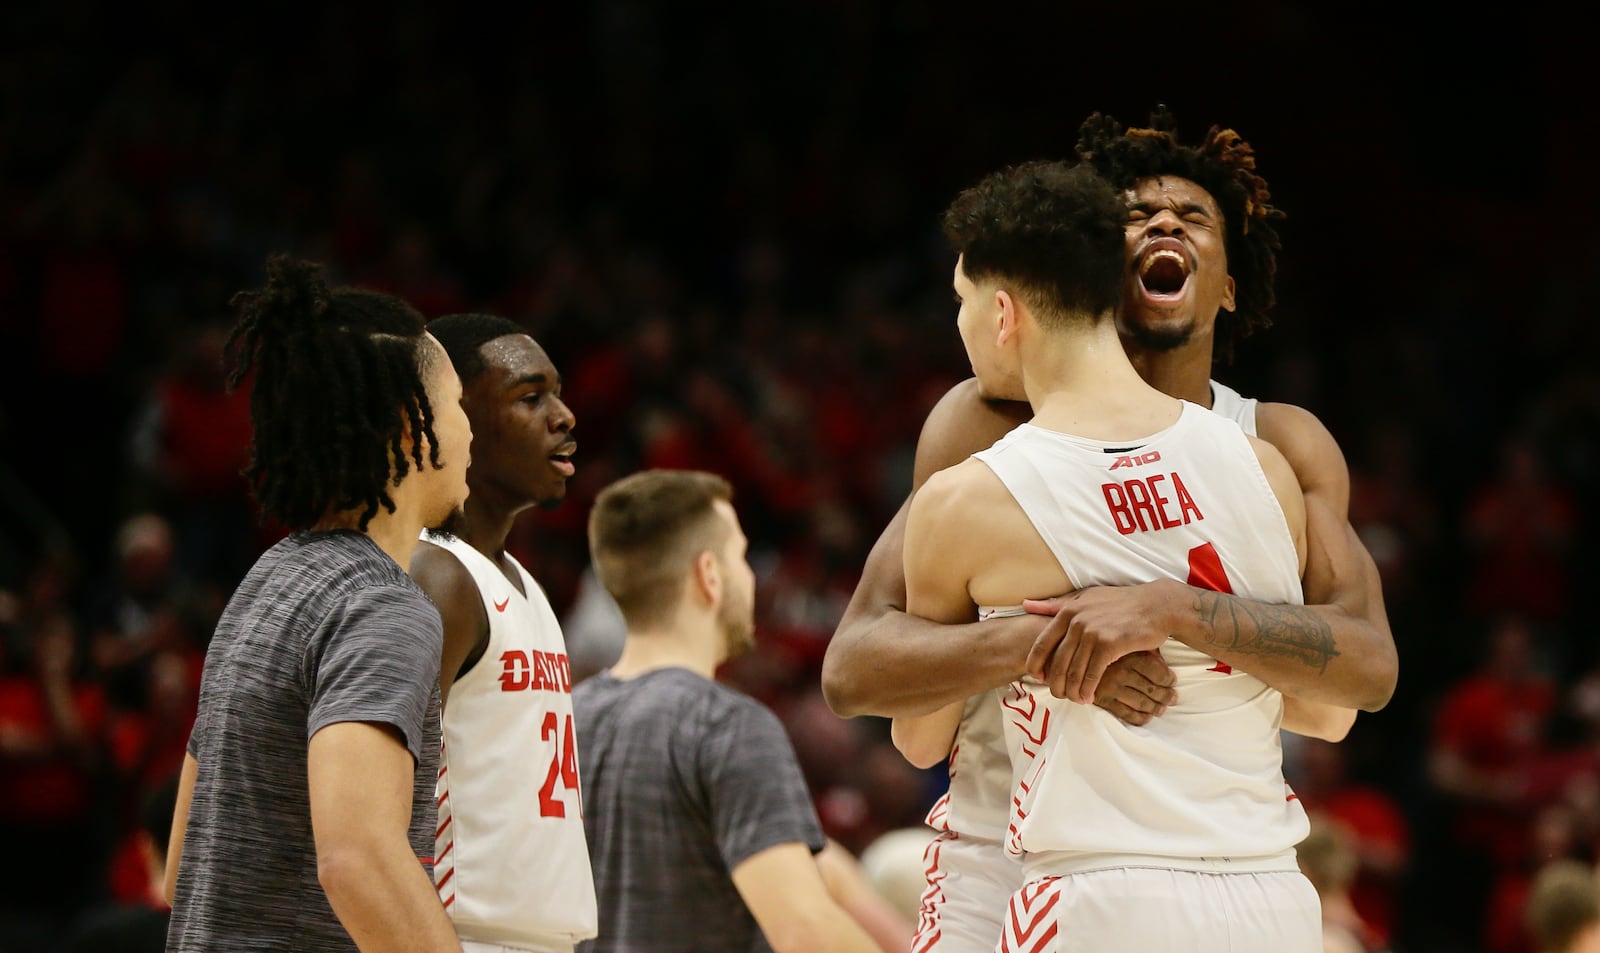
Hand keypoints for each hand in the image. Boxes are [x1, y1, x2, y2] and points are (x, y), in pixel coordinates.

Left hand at [1022, 580, 1186, 703]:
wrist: (1155, 606)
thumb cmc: (1120, 603)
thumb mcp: (1085, 598)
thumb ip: (1055, 604)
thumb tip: (1026, 605)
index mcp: (1067, 611)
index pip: (1041, 643)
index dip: (1035, 665)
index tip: (1038, 678)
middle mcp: (1076, 621)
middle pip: (1056, 662)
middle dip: (1055, 684)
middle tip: (1058, 695)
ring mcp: (1092, 632)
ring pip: (1074, 671)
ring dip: (1072, 691)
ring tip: (1075, 699)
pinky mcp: (1110, 644)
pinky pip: (1092, 674)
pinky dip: (1088, 689)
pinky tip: (1089, 697)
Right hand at [1092, 651, 1175, 724]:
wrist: (1072, 658)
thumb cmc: (1103, 648)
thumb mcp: (1124, 643)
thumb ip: (1142, 649)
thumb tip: (1162, 659)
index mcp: (1128, 656)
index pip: (1157, 671)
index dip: (1168, 679)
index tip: (1172, 681)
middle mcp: (1121, 672)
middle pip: (1151, 689)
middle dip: (1166, 696)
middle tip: (1172, 699)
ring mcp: (1112, 688)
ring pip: (1142, 703)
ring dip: (1155, 709)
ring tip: (1161, 709)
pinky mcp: (1103, 700)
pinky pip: (1127, 714)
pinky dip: (1140, 718)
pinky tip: (1146, 716)